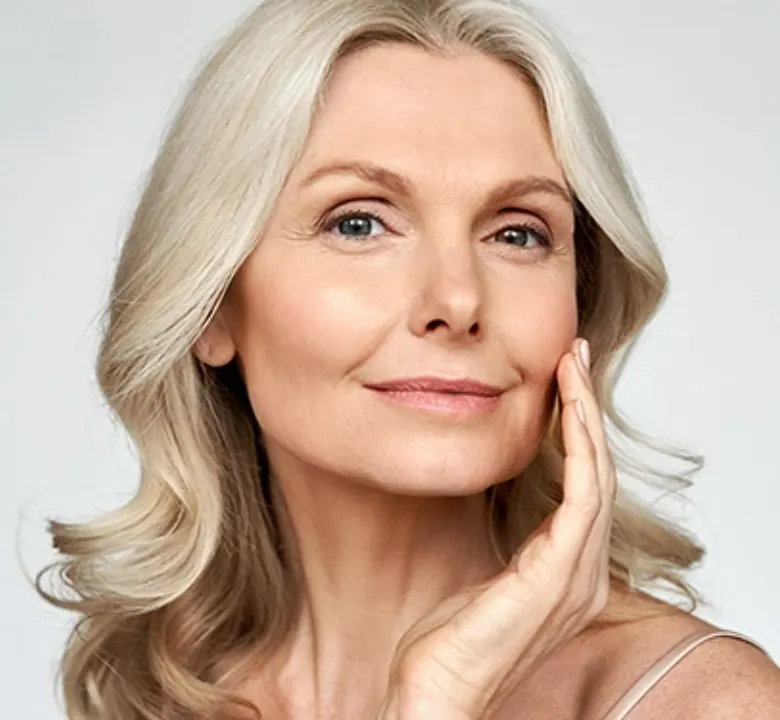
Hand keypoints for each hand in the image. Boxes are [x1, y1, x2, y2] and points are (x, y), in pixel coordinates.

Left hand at [377, 338, 615, 719]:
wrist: (434, 691)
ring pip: (596, 475)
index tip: (564, 381)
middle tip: (576, 355)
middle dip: (587, 408)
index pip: (583, 483)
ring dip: (587, 417)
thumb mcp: (483, 570)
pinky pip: (582, 498)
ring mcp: (577, 575)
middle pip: (597, 470)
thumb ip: (506, 534)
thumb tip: (491, 485)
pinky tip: (571, 411)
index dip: (578, 428)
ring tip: (574, 367)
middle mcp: (584, 569)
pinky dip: (580, 449)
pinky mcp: (559, 576)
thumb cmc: (450, 637)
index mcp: (566, 567)